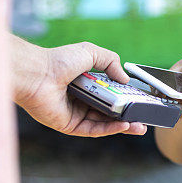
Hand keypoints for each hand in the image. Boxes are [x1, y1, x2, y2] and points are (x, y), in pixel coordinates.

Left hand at [12, 37, 146, 136]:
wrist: (37, 73)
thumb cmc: (59, 60)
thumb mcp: (91, 52)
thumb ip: (111, 61)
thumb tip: (125, 79)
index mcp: (84, 83)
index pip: (108, 94)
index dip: (124, 99)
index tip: (139, 101)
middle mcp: (80, 100)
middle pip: (108, 112)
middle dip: (127, 116)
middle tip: (144, 119)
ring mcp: (74, 114)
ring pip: (103, 123)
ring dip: (122, 125)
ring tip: (140, 126)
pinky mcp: (69, 125)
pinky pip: (92, 130)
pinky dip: (109, 129)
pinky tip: (124, 125)